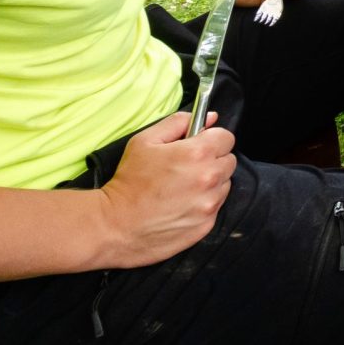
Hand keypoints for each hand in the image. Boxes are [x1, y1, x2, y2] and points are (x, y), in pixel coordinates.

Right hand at [96, 112, 236, 267]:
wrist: (115, 226)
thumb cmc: (128, 181)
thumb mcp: (145, 141)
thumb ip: (178, 123)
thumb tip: (208, 117)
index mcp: (198, 153)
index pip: (227, 138)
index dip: (212, 139)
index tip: (199, 145)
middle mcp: (210, 178)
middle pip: (228, 161)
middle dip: (212, 160)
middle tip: (187, 167)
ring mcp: (210, 204)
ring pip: (224, 185)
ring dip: (210, 183)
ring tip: (182, 188)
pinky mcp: (207, 224)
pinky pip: (215, 207)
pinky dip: (203, 204)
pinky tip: (181, 205)